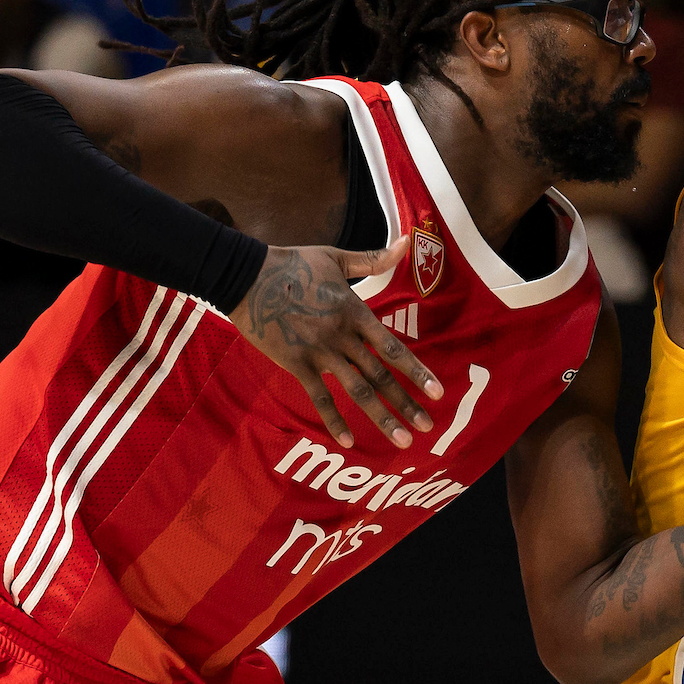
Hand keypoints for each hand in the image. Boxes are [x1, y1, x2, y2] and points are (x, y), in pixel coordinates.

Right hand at [232, 235, 442, 448]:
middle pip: (380, 376)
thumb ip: (373, 259)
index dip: (416, 371)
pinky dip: (334, 420)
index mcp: (355, 312)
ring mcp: (319, 352)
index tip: (438, 392)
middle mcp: (342, 337)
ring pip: (357, 390)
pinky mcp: (296, 364)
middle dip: (406, 403)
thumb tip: (409, 241)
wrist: (245, 275)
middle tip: (428, 427)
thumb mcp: (335, 257)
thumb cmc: (291, 264)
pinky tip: (349, 441)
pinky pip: (319, 396)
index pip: (392, 348)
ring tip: (402, 441)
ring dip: (381, 418)